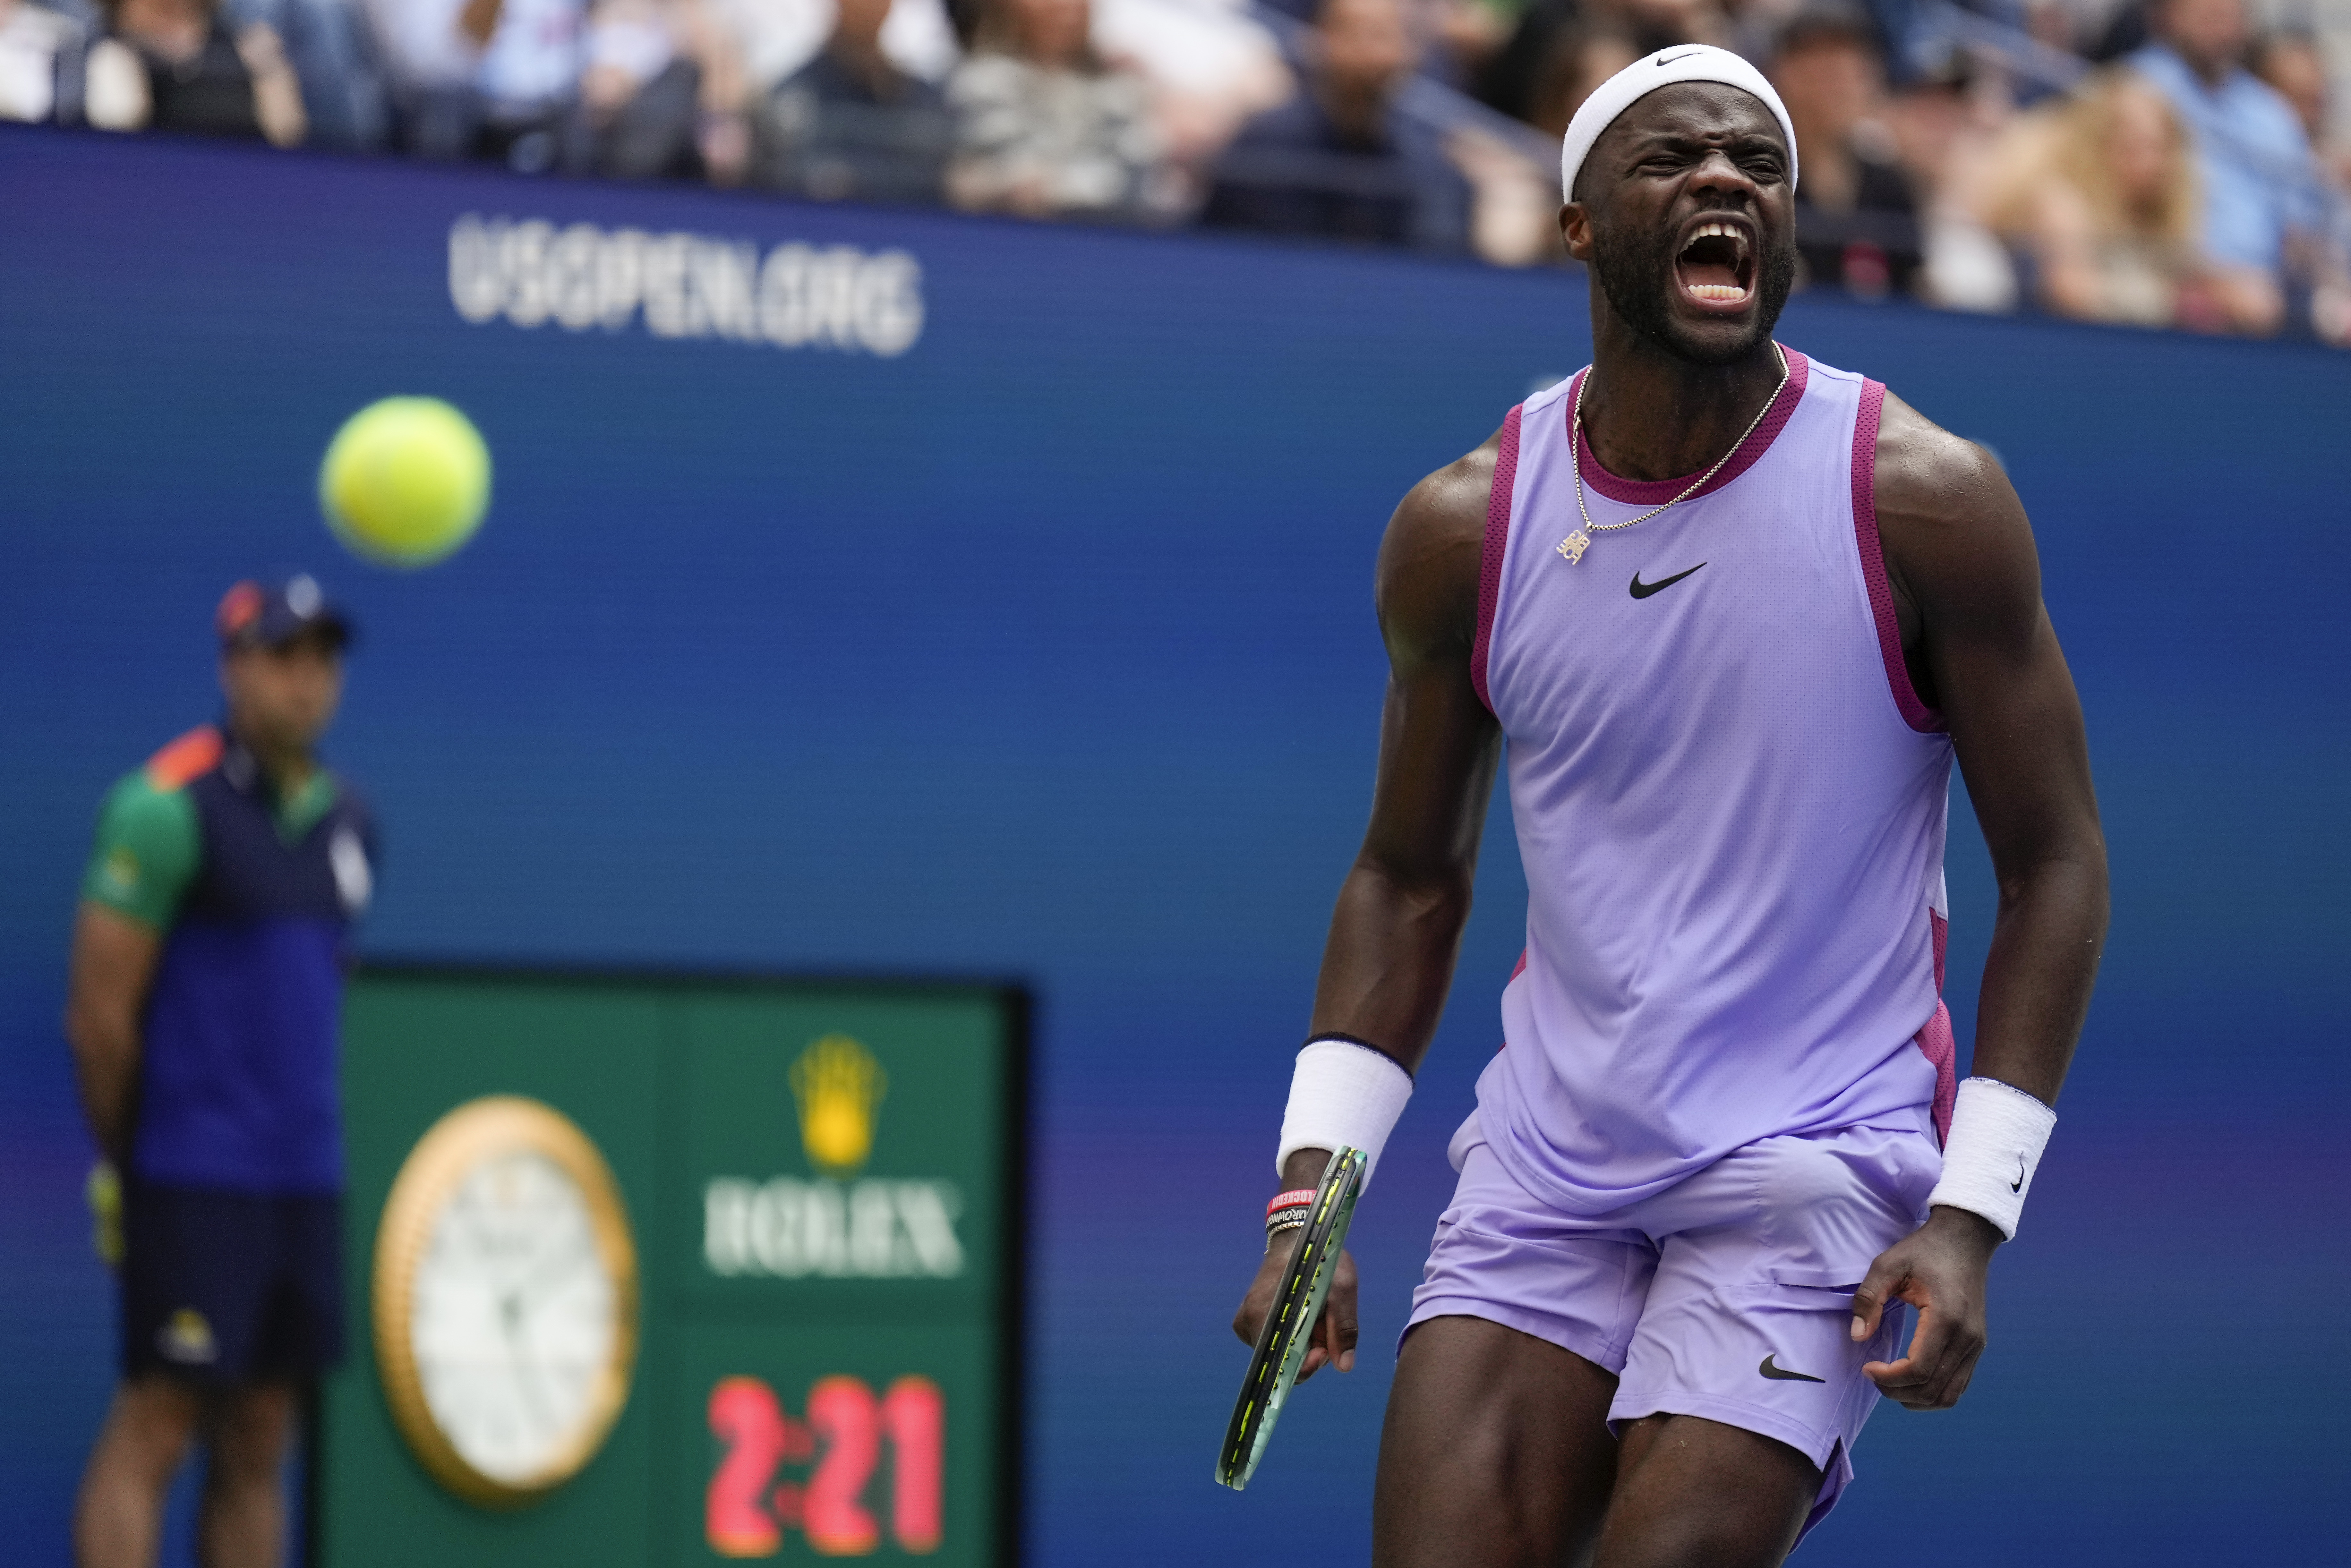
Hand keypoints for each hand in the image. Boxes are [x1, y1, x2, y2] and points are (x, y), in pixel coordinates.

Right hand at [1232, 1232, 1357, 1381]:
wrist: (1296, 1237)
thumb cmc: (1319, 1258)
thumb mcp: (1341, 1288)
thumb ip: (1343, 1329)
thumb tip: (1344, 1366)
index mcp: (1267, 1316)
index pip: (1283, 1365)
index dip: (1308, 1365)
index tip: (1324, 1350)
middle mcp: (1249, 1322)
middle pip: (1283, 1361)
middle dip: (1309, 1350)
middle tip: (1323, 1324)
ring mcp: (1245, 1322)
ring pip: (1280, 1351)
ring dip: (1302, 1341)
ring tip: (1314, 1313)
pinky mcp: (1246, 1320)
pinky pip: (1273, 1341)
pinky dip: (1291, 1334)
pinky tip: (1301, 1314)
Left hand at [1850, 1205, 2002, 1409]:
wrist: (1964, 1240)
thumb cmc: (1924, 1250)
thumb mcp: (1888, 1264)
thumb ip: (1869, 1298)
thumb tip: (1858, 1336)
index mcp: (1946, 1318)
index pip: (1919, 1369)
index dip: (1889, 1378)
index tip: (1867, 1367)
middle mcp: (1967, 1338)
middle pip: (1932, 1389)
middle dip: (1897, 1392)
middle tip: (1874, 1376)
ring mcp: (1976, 1345)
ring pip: (1949, 1395)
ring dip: (1916, 1398)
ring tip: (1890, 1383)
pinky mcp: (1976, 1346)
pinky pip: (1958, 1385)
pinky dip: (1933, 1392)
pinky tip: (1910, 1381)